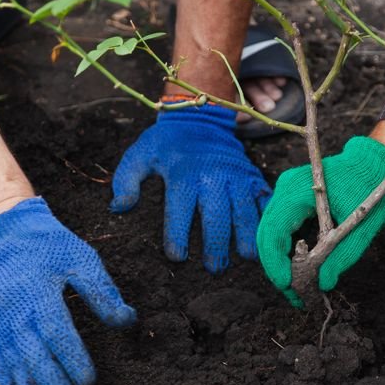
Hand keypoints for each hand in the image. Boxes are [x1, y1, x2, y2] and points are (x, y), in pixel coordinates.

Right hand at [0, 198, 135, 384]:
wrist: (2, 234)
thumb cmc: (49, 247)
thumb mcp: (80, 258)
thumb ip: (102, 291)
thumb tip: (128, 321)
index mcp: (37, 291)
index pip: (55, 332)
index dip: (71, 359)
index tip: (90, 382)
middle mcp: (12, 311)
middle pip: (34, 358)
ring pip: (13, 368)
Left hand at [110, 101, 271, 272]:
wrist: (201, 117)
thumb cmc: (167, 143)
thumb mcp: (140, 154)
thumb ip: (126, 180)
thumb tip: (119, 208)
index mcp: (183, 172)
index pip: (180, 209)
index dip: (177, 234)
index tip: (177, 256)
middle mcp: (213, 175)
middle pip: (217, 215)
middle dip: (216, 244)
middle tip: (214, 268)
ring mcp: (236, 176)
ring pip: (244, 209)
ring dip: (246, 235)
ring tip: (246, 257)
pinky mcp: (252, 176)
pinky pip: (263, 199)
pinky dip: (266, 217)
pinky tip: (266, 236)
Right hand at [256, 136, 384, 305]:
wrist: (375, 163)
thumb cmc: (370, 189)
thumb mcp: (360, 227)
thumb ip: (340, 256)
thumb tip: (322, 284)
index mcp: (296, 192)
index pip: (273, 233)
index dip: (276, 263)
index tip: (288, 286)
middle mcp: (284, 190)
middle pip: (268, 236)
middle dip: (277, 268)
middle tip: (293, 295)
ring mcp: (286, 194)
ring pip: (273, 235)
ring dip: (282, 262)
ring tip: (297, 288)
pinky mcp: (292, 201)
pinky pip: (283, 230)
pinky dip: (289, 251)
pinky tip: (300, 271)